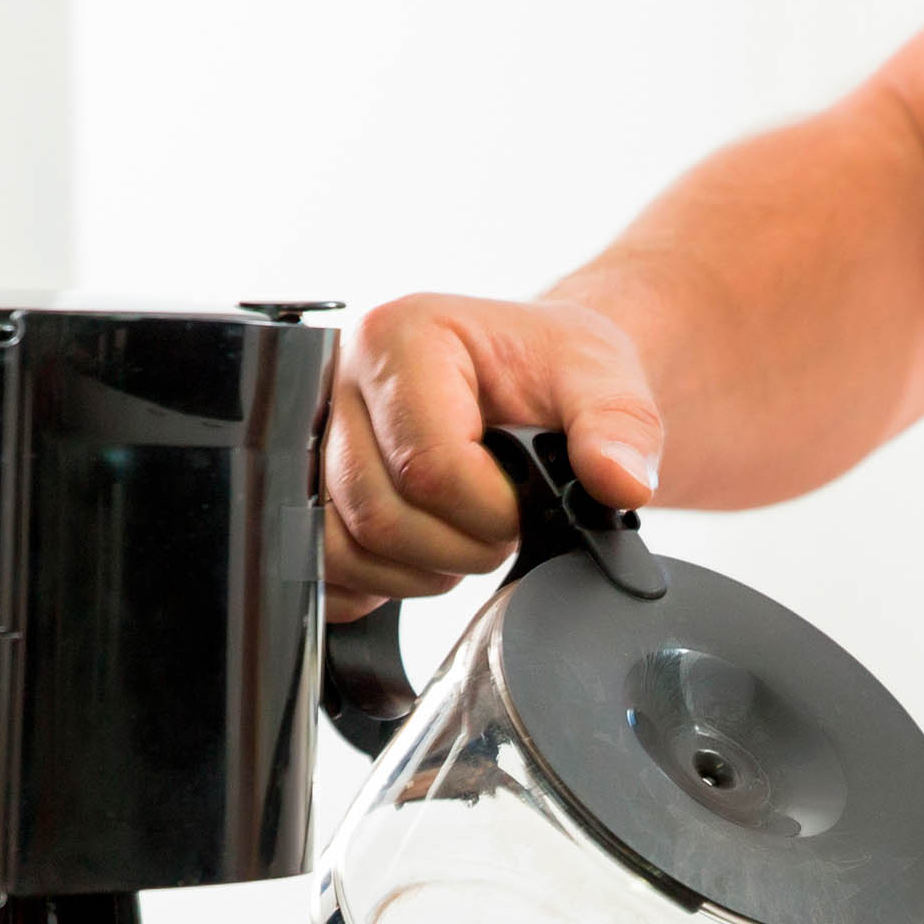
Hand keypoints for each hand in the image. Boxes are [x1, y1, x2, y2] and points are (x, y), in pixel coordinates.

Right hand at [323, 293, 665, 623]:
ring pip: (342, 549)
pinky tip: (421, 556)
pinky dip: (376, 586)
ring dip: (416, 572)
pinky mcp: (302, 490)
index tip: (525, 506)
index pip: (427, 465)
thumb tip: (621, 483)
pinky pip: (320, 569)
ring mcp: (311, 439)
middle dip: (457, 548)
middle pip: (378, 514)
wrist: (523, 377)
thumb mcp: (602, 377)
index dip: (489, 511)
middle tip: (501, 527)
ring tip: (463, 536)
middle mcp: (337, 382)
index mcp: (400, 337)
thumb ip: (618, 426)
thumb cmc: (549, 368)